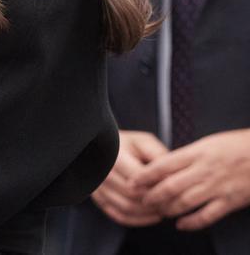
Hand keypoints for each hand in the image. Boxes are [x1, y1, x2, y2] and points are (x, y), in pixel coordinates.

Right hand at [91, 130, 167, 227]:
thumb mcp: (143, 142)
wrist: (99, 146)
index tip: (174, 190)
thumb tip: (174, 176)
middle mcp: (102, 173)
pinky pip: (118, 215)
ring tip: (164, 210)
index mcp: (114, 157)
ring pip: (126, 208)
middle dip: (155, 202)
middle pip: (132, 195)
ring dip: (148, 213)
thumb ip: (158, 156)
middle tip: (173, 203)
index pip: (138, 179)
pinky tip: (151, 216)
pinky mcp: (98, 198)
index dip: (157, 186)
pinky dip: (137, 220)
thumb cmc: (126, 144)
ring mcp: (98, 187)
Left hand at [132, 129, 249, 230]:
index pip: (163, 164)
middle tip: (142, 200)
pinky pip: (207, 215)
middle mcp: (205, 170)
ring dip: (168, 209)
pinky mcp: (230, 201)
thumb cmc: (236, 146)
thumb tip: (164, 166)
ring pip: (185, 202)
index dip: (145, 175)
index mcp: (197, 152)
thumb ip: (187, 156)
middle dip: (152, 196)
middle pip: (170, 186)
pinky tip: (181, 224)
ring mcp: (218, 187)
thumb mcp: (208, 144)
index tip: (132, 181)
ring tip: (158, 212)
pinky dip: (192, 222)